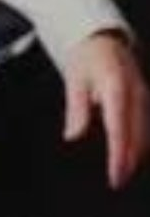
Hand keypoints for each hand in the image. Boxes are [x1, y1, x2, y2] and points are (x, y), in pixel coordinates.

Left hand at [64, 30, 149, 188]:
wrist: (101, 36)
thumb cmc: (86, 55)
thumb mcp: (75, 78)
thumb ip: (77, 109)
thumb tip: (73, 134)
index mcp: (116, 87)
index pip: (119, 130)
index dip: (118, 157)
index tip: (115, 176)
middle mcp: (134, 92)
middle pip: (136, 135)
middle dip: (129, 161)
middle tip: (117, 181)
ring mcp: (142, 94)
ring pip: (145, 132)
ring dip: (136, 153)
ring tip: (123, 171)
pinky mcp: (144, 96)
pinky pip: (146, 123)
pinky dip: (139, 140)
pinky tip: (131, 151)